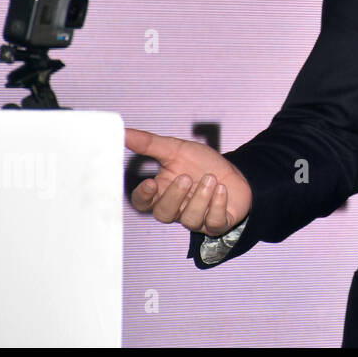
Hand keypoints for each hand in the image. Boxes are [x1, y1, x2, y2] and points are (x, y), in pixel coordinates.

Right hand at [125, 127, 252, 235]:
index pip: (142, 202)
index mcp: (162, 192)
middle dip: (174, 196)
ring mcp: (197, 219)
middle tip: (186, 177)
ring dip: (201, 197)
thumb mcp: (177, 149)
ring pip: (190, 219)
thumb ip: (150, 144)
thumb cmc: (201, 165)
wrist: (234, 173)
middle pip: (164, 213)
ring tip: (210, 178)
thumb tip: (123, 132)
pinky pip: (214, 222)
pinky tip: (222, 189)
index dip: (143, 196)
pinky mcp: (218, 223)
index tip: (150, 183)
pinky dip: (218, 205)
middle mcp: (177, 209)